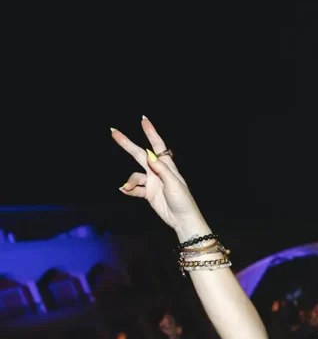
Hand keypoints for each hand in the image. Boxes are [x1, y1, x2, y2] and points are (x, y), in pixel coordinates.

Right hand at [111, 118, 207, 238]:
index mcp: (167, 166)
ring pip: (134, 176)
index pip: (157, 145)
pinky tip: (124, 190)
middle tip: (113, 131)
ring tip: (127, 187)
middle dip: (127, 144)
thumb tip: (149, 155)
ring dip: (130, 181)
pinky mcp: (148, 193)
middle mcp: (158, 171)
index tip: (143, 120)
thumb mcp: (174, 183)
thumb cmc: (183, 200)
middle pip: (139, 155)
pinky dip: (129, 189)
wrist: (182, 219)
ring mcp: (152, 182)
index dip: (150, 132)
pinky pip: (134, 189)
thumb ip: (161, 169)